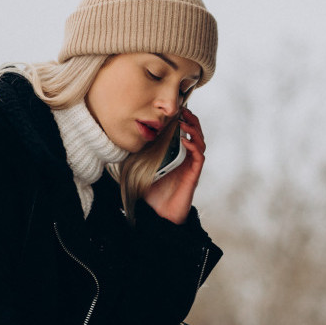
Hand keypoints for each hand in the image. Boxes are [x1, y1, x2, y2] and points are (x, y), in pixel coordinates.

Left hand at [141, 109, 205, 224]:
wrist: (158, 214)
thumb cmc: (152, 194)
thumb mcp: (141, 168)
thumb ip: (138, 155)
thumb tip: (125, 140)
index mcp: (176, 155)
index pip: (184, 133)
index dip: (184, 120)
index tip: (177, 109)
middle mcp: (186, 159)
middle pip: (196, 135)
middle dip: (192, 121)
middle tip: (184, 110)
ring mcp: (191, 167)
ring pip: (200, 143)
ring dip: (194, 131)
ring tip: (184, 122)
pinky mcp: (193, 175)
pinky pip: (199, 157)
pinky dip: (194, 146)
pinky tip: (184, 140)